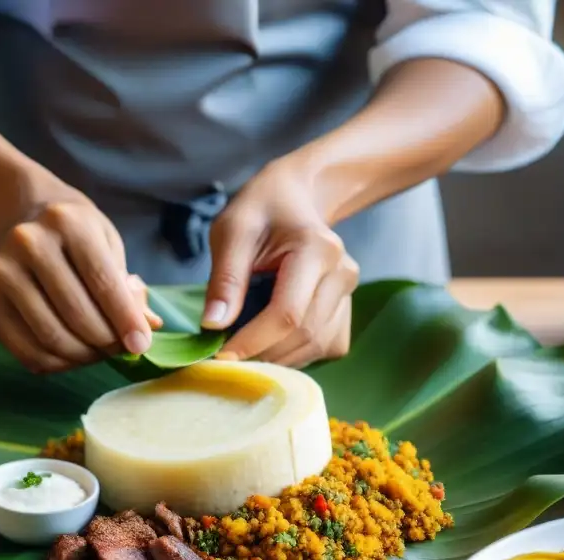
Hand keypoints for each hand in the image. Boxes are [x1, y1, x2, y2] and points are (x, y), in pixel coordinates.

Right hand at [0, 182, 161, 373]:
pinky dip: (57, 364)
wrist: (22, 220)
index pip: (103, 283)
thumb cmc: (75, 238)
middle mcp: (28, 243)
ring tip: (97, 351)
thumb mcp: (108, 247)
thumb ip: (127, 288)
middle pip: (77, 315)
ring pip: (52, 338)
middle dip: (106, 342)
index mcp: (67, 223)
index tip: (141, 345)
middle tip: (118, 349)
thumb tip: (149, 325)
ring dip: (83, 356)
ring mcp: (1, 274)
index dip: (126, 321)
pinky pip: (28, 353)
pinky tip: (71, 356)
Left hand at [203, 156, 358, 368]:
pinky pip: (323, 347)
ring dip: (277, 357)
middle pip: (303, 334)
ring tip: (244, 343)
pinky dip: (294, 354)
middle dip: (262, 353)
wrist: (298, 197)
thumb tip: (213, 326)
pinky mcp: (347, 311)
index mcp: (317, 249)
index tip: (221, 356)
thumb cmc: (261, 210)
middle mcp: (343, 274)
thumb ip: (225, 278)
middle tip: (225, 354)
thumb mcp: (232, 231)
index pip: (287, 313)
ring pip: (315, 346)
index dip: (253, 341)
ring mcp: (350, 294)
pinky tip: (271, 338)